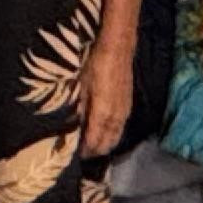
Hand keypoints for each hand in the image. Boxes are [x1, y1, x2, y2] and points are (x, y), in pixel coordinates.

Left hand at [81, 43, 133, 163]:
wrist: (118, 46)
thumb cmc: (95, 62)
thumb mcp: (81, 83)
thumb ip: (79, 106)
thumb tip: (73, 125)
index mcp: (103, 111)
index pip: (95, 139)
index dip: (87, 150)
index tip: (77, 156)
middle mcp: (116, 115)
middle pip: (108, 142)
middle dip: (96, 151)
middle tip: (84, 156)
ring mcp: (124, 110)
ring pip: (116, 135)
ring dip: (106, 145)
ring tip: (94, 150)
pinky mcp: (128, 104)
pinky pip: (121, 127)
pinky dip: (113, 135)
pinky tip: (107, 135)